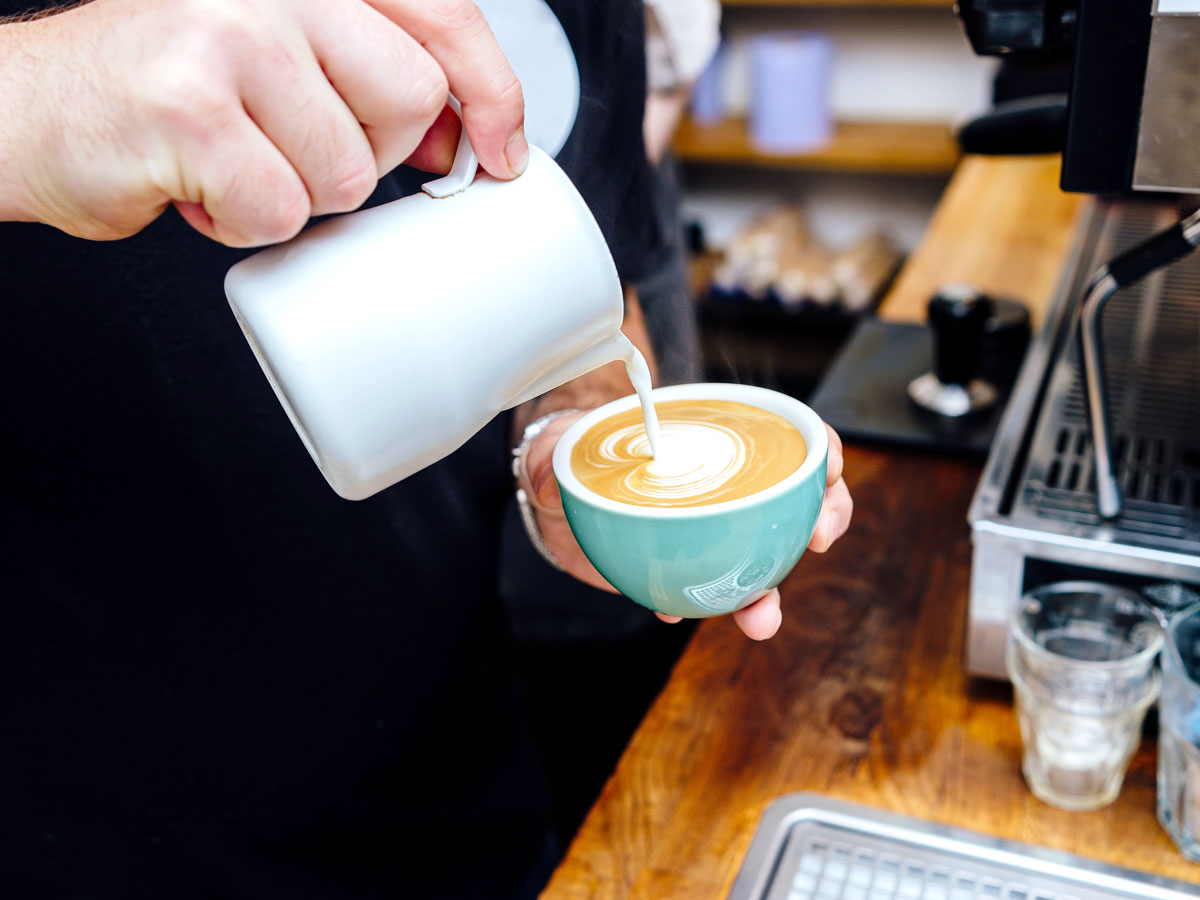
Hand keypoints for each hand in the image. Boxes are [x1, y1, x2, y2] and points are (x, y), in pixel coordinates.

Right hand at [0, 0, 525, 245]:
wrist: (30, 111)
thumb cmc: (164, 91)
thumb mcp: (280, 55)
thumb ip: (369, 70)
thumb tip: (466, 133)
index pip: (443, 15)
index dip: (491, 91)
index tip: (500, 149)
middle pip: (408, 101)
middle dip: (367, 153)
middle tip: (294, 146)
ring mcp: (227, 34)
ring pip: (347, 169)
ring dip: (297, 192)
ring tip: (233, 162)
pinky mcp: (192, 108)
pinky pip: (281, 209)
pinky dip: (244, 223)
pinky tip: (200, 187)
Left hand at [518, 417, 852, 640]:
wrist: (559, 498)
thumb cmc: (572, 456)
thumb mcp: (556, 447)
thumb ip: (551, 458)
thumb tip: (548, 481)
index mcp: (712, 437)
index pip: (786, 435)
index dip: (819, 449)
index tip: (827, 470)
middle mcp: (726, 483)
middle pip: (797, 496)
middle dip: (824, 517)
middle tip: (817, 540)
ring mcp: (714, 529)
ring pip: (766, 557)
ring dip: (770, 591)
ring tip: (759, 619)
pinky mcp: (693, 567)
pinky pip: (717, 590)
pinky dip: (708, 606)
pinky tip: (680, 612)